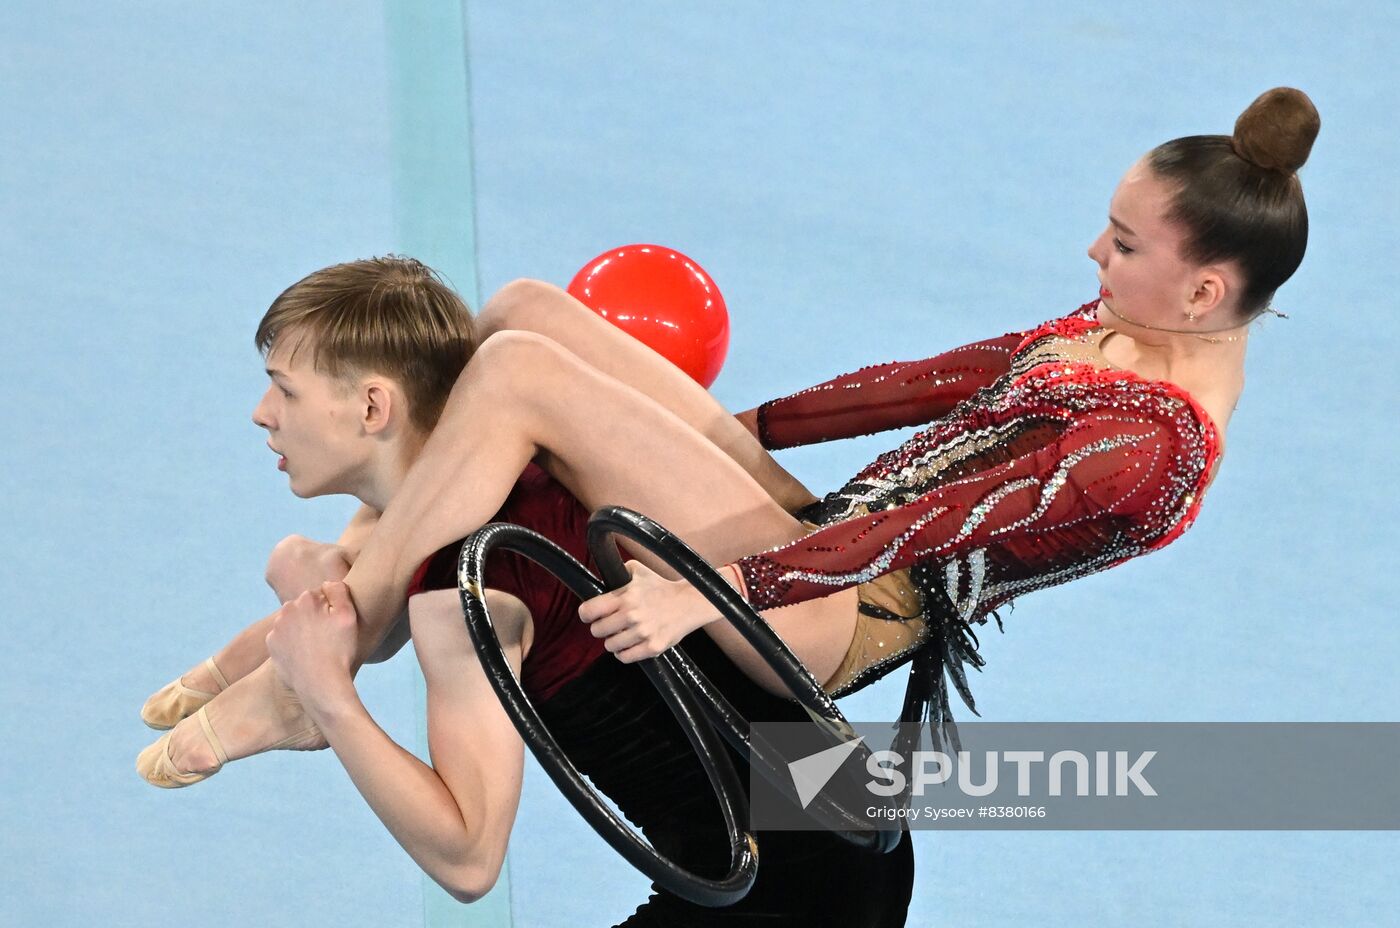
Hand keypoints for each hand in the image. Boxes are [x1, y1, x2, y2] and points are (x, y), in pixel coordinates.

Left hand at [265, 581, 359, 712]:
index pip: (320, 595)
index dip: (331, 608)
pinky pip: (285, 638)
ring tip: (318, 646)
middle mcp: (286, 610)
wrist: (321, 684)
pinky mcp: (272, 646)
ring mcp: (276, 629)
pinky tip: (306, 654)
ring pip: (294, 622)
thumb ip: (338, 590)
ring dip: (303, 629)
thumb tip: (326, 584)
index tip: (337, 624)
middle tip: (329, 636)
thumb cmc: (339, 650)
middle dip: (315, 616)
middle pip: (304, 607)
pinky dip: (293, 643)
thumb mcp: (348, 615)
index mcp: (306, 599)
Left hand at [578, 561, 716, 661]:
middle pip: (597, 631)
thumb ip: (619, 572)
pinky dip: (624, 653)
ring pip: (610, 646)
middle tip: (610, 625)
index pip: (589, 611)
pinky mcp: (653, 647)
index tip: (590, 616)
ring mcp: (642, 633)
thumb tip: (601, 578)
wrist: (689, 602)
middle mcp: (631, 615)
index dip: (586, 614)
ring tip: (622, 634)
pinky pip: (625, 658)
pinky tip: (629, 645)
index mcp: (625, 597)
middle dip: (601, 628)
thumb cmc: (661, 587)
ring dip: (613, 641)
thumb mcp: (639, 571)